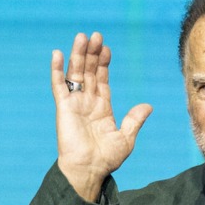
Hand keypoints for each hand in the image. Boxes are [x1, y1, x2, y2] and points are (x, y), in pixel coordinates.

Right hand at [51, 32, 152, 201]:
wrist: (90, 169)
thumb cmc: (107, 158)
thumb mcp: (126, 137)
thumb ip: (135, 120)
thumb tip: (148, 106)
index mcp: (102, 108)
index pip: (103, 80)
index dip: (104, 64)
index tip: (107, 48)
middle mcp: (87, 102)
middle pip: (89, 72)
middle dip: (93, 54)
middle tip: (96, 35)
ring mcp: (75, 103)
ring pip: (75, 73)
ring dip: (78, 55)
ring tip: (82, 37)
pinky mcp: (64, 107)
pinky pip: (58, 85)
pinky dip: (56, 70)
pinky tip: (57, 54)